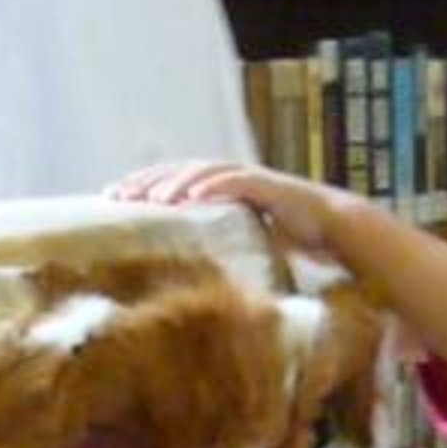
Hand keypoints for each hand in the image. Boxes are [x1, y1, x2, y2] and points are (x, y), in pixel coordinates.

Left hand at [109, 160, 346, 252]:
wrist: (335, 233)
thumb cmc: (289, 241)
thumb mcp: (240, 245)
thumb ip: (212, 249)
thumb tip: (175, 276)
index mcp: (219, 190)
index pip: (172, 182)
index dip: (142, 185)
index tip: (111, 197)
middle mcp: (230, 179)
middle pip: (180, 171)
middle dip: (147, 180)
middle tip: (117, 193)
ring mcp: (251, 179)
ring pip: (204, 173)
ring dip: (176, 182)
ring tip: (153, 197)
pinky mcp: (271, 187)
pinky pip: (239, 183)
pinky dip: (215, 187)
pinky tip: (193, 196)